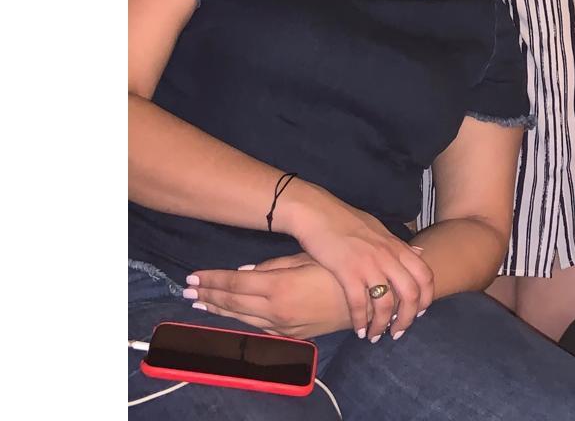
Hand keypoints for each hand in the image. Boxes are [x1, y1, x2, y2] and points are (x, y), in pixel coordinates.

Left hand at [187, 253, 350, 339]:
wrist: (368, 302)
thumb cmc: (340, 271)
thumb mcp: (307, 259)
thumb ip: (274, 266)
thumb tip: (244, 272)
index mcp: (278, 287)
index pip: (235, 283)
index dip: (212, 280)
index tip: (192, 276)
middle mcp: (274, 310)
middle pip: (233, 303)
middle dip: (208, 295)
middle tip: (186, 290)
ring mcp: (281, 326)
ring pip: (241, 318)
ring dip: (219, 309)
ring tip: (200, 302)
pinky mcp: (290, 334)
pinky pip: (257, 328)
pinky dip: (239, 319)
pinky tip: (231, 315)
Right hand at [284, 189, 434, 342]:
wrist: (318, 213)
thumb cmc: (346, 221)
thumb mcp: (379, 230)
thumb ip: (398, 246)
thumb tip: (419, 254)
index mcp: (396, 246)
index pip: (425, 275)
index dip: (426, 298)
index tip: (419, 313)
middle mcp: (387, 255)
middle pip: (411, 294)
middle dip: (407, 319)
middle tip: (396, 332)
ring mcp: (368, 263)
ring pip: (386, 303)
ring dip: (382, 325)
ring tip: (374, 336)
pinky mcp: (347, 271)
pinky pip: (359, 303)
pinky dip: (360, 321)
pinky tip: (358, 331)